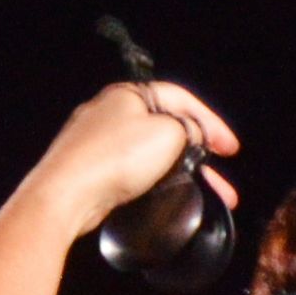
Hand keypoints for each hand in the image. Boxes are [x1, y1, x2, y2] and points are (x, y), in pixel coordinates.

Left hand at [25, 75, 238, 241]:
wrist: (63, 196)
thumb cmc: (116, 158)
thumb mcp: (167, 134)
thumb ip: (189, 130)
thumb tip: (192, 137)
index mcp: (128, 95)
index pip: (181, 99)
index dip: (211, 122)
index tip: (231, 149)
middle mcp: (111, 113)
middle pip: (167, 129)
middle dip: (200, 156)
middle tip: (223, 180)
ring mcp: (97, 143)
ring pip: (151, 155)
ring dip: (182, 175)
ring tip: (206, 198)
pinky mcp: (91, 171)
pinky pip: (132, 173)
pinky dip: (156, 184)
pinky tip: (169, 199)